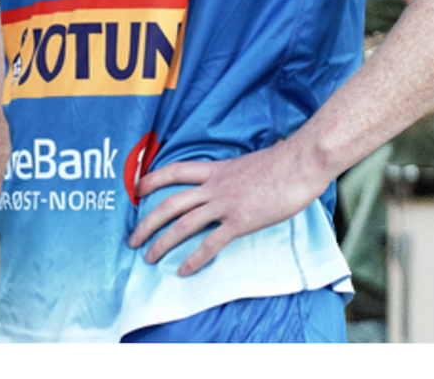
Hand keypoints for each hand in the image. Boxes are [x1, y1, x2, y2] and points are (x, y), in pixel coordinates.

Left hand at [126, 137, 332, 275]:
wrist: (300, 163)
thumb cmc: (283, 162)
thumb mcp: (249, 162)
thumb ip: (235, 173)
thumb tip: (237, 176)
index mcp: (216, 169)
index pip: (175, 171)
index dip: (152, 179)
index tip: (136, 188)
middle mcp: (214, 186)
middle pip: (170, 203)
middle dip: (147, 222)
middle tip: (132, 239)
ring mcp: (225, 203)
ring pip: (183, 224)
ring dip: (162, 242)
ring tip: (149, 257)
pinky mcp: (240, 221)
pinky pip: (211, 243)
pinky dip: (195, 258)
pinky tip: (184, 270)